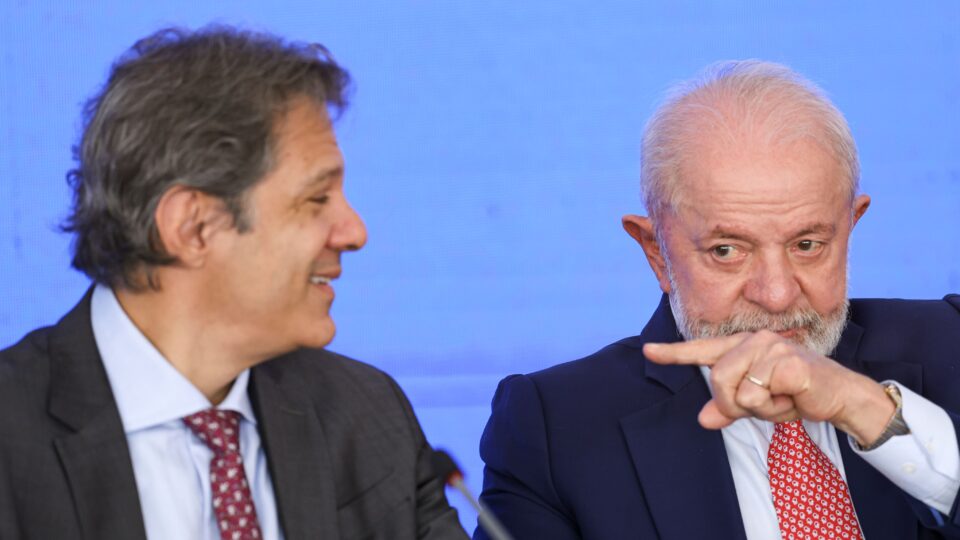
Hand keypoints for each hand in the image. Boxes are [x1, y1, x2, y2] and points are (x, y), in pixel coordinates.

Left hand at [643, 330, 893, 445]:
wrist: (839, 397)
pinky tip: (793, 397)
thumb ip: (729, 408)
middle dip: (734, 403)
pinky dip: (773, 407)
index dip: (673, 353)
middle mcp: (755, 341)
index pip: (702, 350)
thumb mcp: (758, 404)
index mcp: (743, 348)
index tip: (648, 351)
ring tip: (780, 398)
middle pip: (717, 378)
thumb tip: (703, 419)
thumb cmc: (796, 395)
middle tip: (762, 404)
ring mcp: (772, 348)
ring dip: (757, 407)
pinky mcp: (788, 362)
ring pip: (737, 389)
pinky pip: (758, 395)